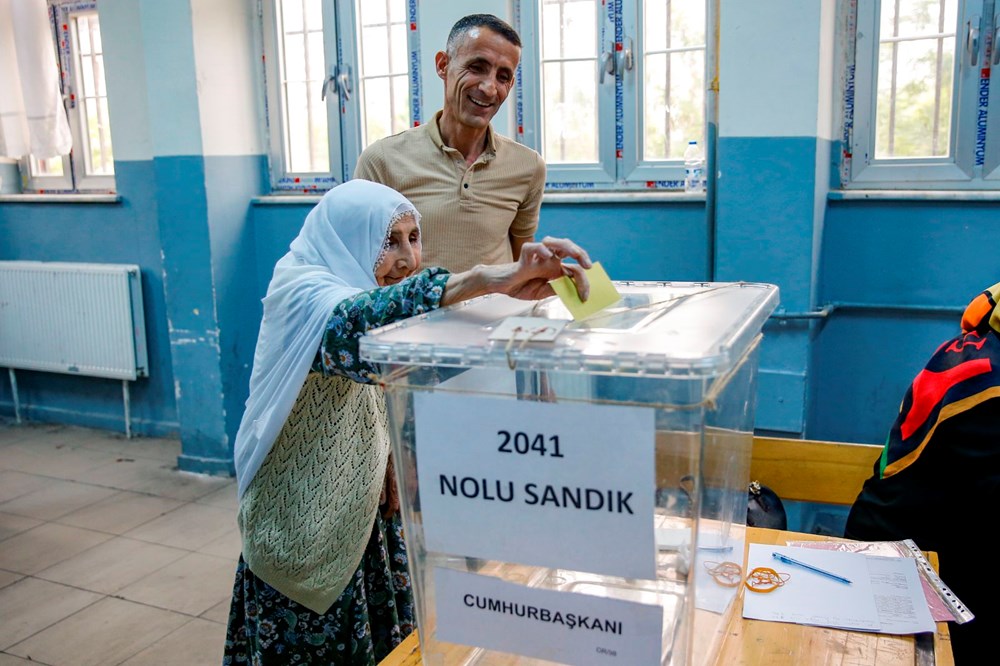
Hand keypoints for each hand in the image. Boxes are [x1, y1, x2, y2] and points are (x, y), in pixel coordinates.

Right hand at [439, 237, 591, 305]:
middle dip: (580, 254)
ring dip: (566, 246)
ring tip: (574, 254)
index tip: (585, 296)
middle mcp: (548, 259)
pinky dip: (541, 249)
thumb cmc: (522, 286)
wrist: (502, 286)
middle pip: (567, 247)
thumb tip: (573, 289)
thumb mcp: (544, 292)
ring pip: (553, 242)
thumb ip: (557, 289)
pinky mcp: (524, 257)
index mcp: (555, 267)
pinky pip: (533, 247)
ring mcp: (537, 256)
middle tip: (588, 266)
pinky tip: (548, 256)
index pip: (573, 268)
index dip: (582, 282)